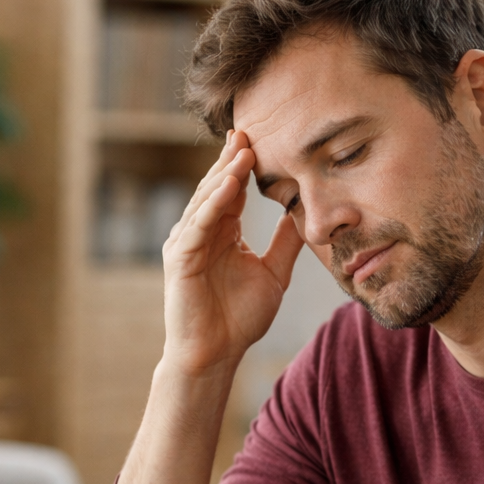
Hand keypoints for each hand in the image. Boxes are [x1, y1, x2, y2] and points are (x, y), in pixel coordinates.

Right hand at [161, 130, 303, 376]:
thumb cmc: (239, 319)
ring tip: (243, 151)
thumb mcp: (274, 273)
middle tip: (248, 130)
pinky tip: (229, 185)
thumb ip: (285, 243)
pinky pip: (198, 224)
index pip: (233, 190)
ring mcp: (187, 243)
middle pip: (216, 187)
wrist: (216, 354)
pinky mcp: (179, 258)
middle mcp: (201, 232)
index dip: (245, 164)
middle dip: (231, 159)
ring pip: (206, 200)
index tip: (261, 137)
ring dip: (224, 175)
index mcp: (222, 233)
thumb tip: (303, 215)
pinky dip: (213, 204)